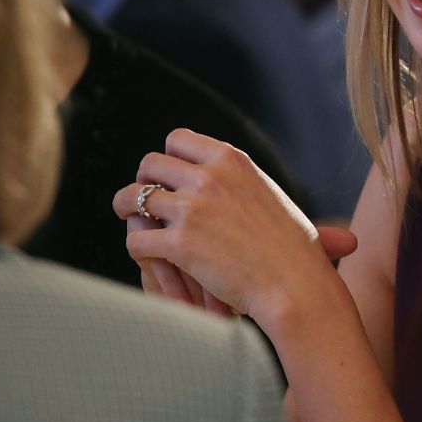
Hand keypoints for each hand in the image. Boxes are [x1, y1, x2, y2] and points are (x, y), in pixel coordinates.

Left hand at [114, 129, 357, 325]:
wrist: (294, 282)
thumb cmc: (291, 246)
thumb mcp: (268, 193)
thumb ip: (238, 180)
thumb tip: (221, 176)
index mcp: (232, 160)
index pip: (178, 139)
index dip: (169, 158)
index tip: (169, 175)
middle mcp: (209, 177)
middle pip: (150, 163)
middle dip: (145, 180)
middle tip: (146, 198)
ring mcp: (191, 209)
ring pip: (132, 197)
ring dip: (127, 208)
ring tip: (131, 219)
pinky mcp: (179, 244)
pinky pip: (136, 239)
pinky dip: (139, 248)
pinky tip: (150, 254)